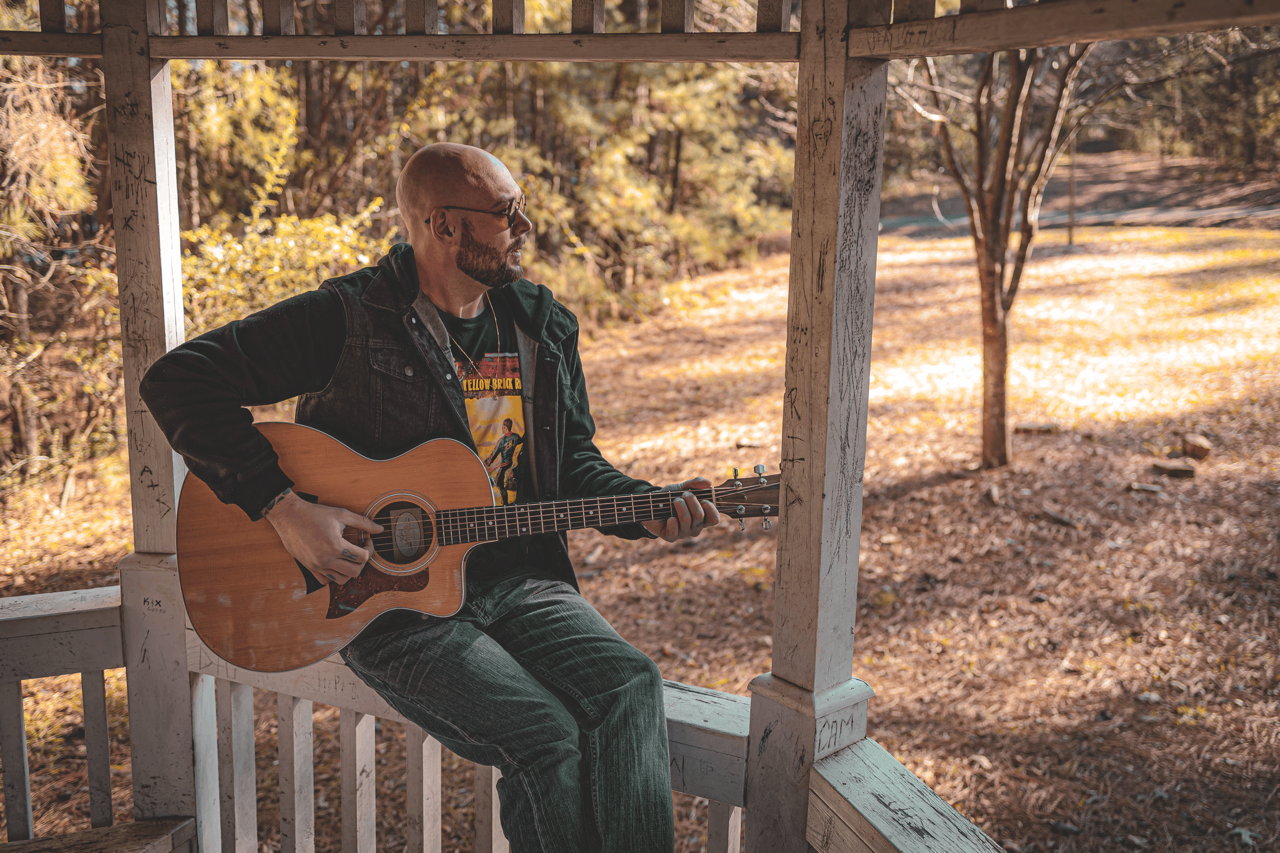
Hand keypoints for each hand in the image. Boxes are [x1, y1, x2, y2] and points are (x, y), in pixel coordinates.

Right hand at [263, 490, 382, 585]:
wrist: (289, 516)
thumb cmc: (314, 513)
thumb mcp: (341, 514)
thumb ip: (363, 522)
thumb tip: (380, 529)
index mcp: (335, 546)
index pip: (363, 557)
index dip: (370, 548)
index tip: (366, 540)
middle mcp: (326, 559)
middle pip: (355, 572)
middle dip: (362, 561)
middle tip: (360, 550)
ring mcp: (316, 565)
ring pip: (341, 580)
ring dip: (349, 571)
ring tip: (349, 557)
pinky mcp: (309, 567)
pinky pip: (325, 581)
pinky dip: (333, 575)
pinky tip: (336, 562)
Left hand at [643, 478, 720, 541]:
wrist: (651, 504)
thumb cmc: (670, 497)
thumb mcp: (682, 487)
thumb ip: (695, 484)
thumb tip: (708, 483)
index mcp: (702, 518)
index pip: (714, 519)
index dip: (711, 509)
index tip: (703, 499)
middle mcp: (694, 527)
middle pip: (699, 516)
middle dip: (692, 501)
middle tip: (684, 494)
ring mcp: (683, 533)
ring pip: (687, 521)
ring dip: (680, 507)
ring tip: (675, 500)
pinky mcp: (670, 537)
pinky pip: (674, 532)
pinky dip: (672, 522)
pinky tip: (669, 517)